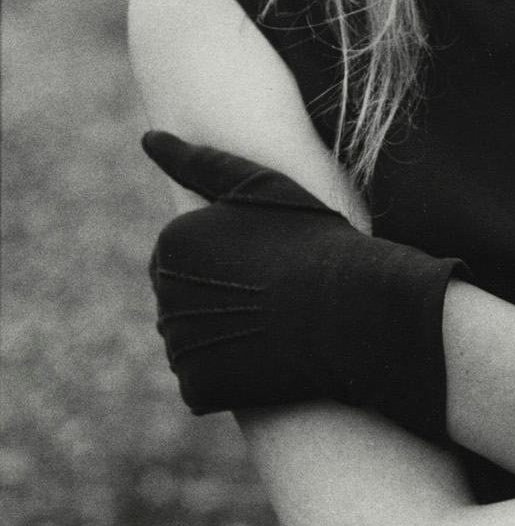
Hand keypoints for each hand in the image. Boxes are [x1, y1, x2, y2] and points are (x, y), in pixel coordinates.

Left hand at [143, 131, 467, 441]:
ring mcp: (178, 345)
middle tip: (276, 294)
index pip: (183, 257)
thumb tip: (147, 137)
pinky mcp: (197, 388)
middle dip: (221, 300)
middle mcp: (162, 294)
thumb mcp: (260, 184)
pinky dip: (232, 375)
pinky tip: (269, 358)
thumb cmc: (316, 240)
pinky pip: (205, 381)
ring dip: (226, 337)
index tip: (269, 259)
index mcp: (172, 240)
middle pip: (185, 301)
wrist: (356, 311)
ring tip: (277, 324)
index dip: (230, 260)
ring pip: (194, 342)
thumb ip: (197, 160)